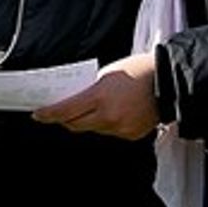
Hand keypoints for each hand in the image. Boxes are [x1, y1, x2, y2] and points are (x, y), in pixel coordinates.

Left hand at [34, 54, 160, 139]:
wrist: (169, 82)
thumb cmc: (139, 71)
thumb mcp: (108, 74)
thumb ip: (90, 90)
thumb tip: (74, 100)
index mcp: (99, 98)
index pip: (65, 111)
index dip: (48, 114)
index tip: (38, 114)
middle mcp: (108, 117)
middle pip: (75, 125)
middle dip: (65, 119)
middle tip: (59, 111)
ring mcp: (120, 128)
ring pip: (93, 129)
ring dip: (87, 120)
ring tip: (94, 107)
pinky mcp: (130, 135)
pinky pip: (110, 132)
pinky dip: (106, 123)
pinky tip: (115, 111)